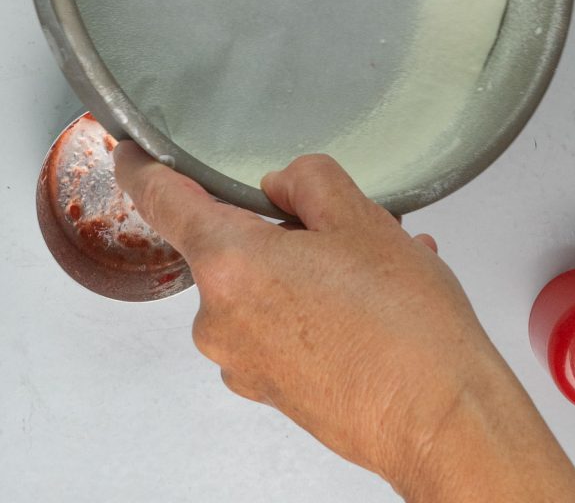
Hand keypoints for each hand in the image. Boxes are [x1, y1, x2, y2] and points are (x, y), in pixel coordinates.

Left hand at [114, 146, 574, 502]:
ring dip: (306, 268)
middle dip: (278, 227)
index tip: (131, 154)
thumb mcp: (361, 218)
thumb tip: (279, 187)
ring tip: (375, 272)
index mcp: (229, 262)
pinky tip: (370, 306)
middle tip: (342, 228)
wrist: (443, 421)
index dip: (143, 168)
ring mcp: (241, 362)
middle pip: (227, 243)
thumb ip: (306, 180)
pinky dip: (312, 307)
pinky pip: (277, 326)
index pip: (162, 199)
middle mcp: (220, 318)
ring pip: (261, 285)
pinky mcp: (269, 390)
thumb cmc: (405, 326)